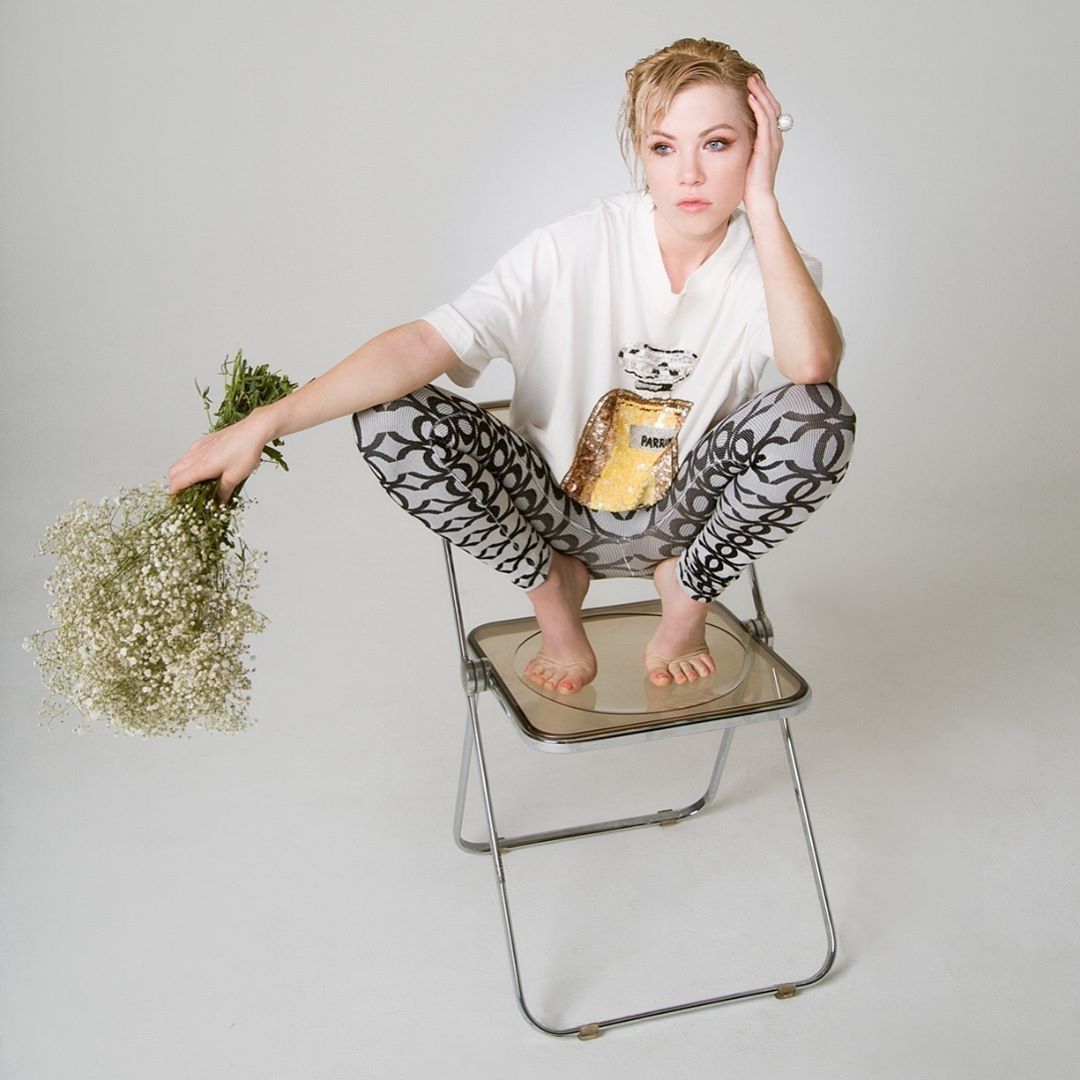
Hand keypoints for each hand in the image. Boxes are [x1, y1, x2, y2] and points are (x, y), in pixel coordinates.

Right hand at [167, 408, 275, 503]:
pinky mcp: (204, 440)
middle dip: (176, 484)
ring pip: (180, 461)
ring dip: (182, 473)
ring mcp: (199, 446)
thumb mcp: (235, 477)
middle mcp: (195, 455)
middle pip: (173, 471)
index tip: (177, 501)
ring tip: (197, 482)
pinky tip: (205, 467)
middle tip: (186, 493)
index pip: (176, 481)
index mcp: (200, 467)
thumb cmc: (245, 452)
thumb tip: (219, 502)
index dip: (174, 493)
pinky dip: (190, 462)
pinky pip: (190, 453)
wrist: (253, 430)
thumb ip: (223, 491)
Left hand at [743, 73, 784, 211]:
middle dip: (762, 90)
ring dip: (760, 93)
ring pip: (769, 109)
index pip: (768, 112)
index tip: (750, 86)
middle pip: (771, 106)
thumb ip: (742, 147)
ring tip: (751, 81)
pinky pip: (765, 120)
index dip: (761, 98)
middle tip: (752, 77)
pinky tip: (751, 97)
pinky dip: (759, 107)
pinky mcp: (767, 146)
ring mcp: (773, 141)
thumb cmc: (749, 184)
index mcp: (770, 141)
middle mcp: (775, 138)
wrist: (758, 198)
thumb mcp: (745, 160)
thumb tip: (728, 138)